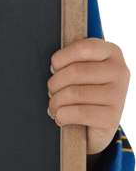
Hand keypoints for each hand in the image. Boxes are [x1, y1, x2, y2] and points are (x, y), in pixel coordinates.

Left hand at [47, 38, 130, 155]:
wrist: (100, 122)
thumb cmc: (86, 89)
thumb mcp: (83, 67)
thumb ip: (74, 57)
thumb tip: (56, 66)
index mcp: (112, 53)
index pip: (82, 48)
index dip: (60, 59)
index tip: (54, 69)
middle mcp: (120, 71)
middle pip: (75, 72)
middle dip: (54, 84)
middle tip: (51, 92)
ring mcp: (118, 95)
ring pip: (73, 94)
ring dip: (55, 102)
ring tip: (53, 107)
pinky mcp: (113, 118)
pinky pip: (79, 113)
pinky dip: (62, 116)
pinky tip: (60, 117)